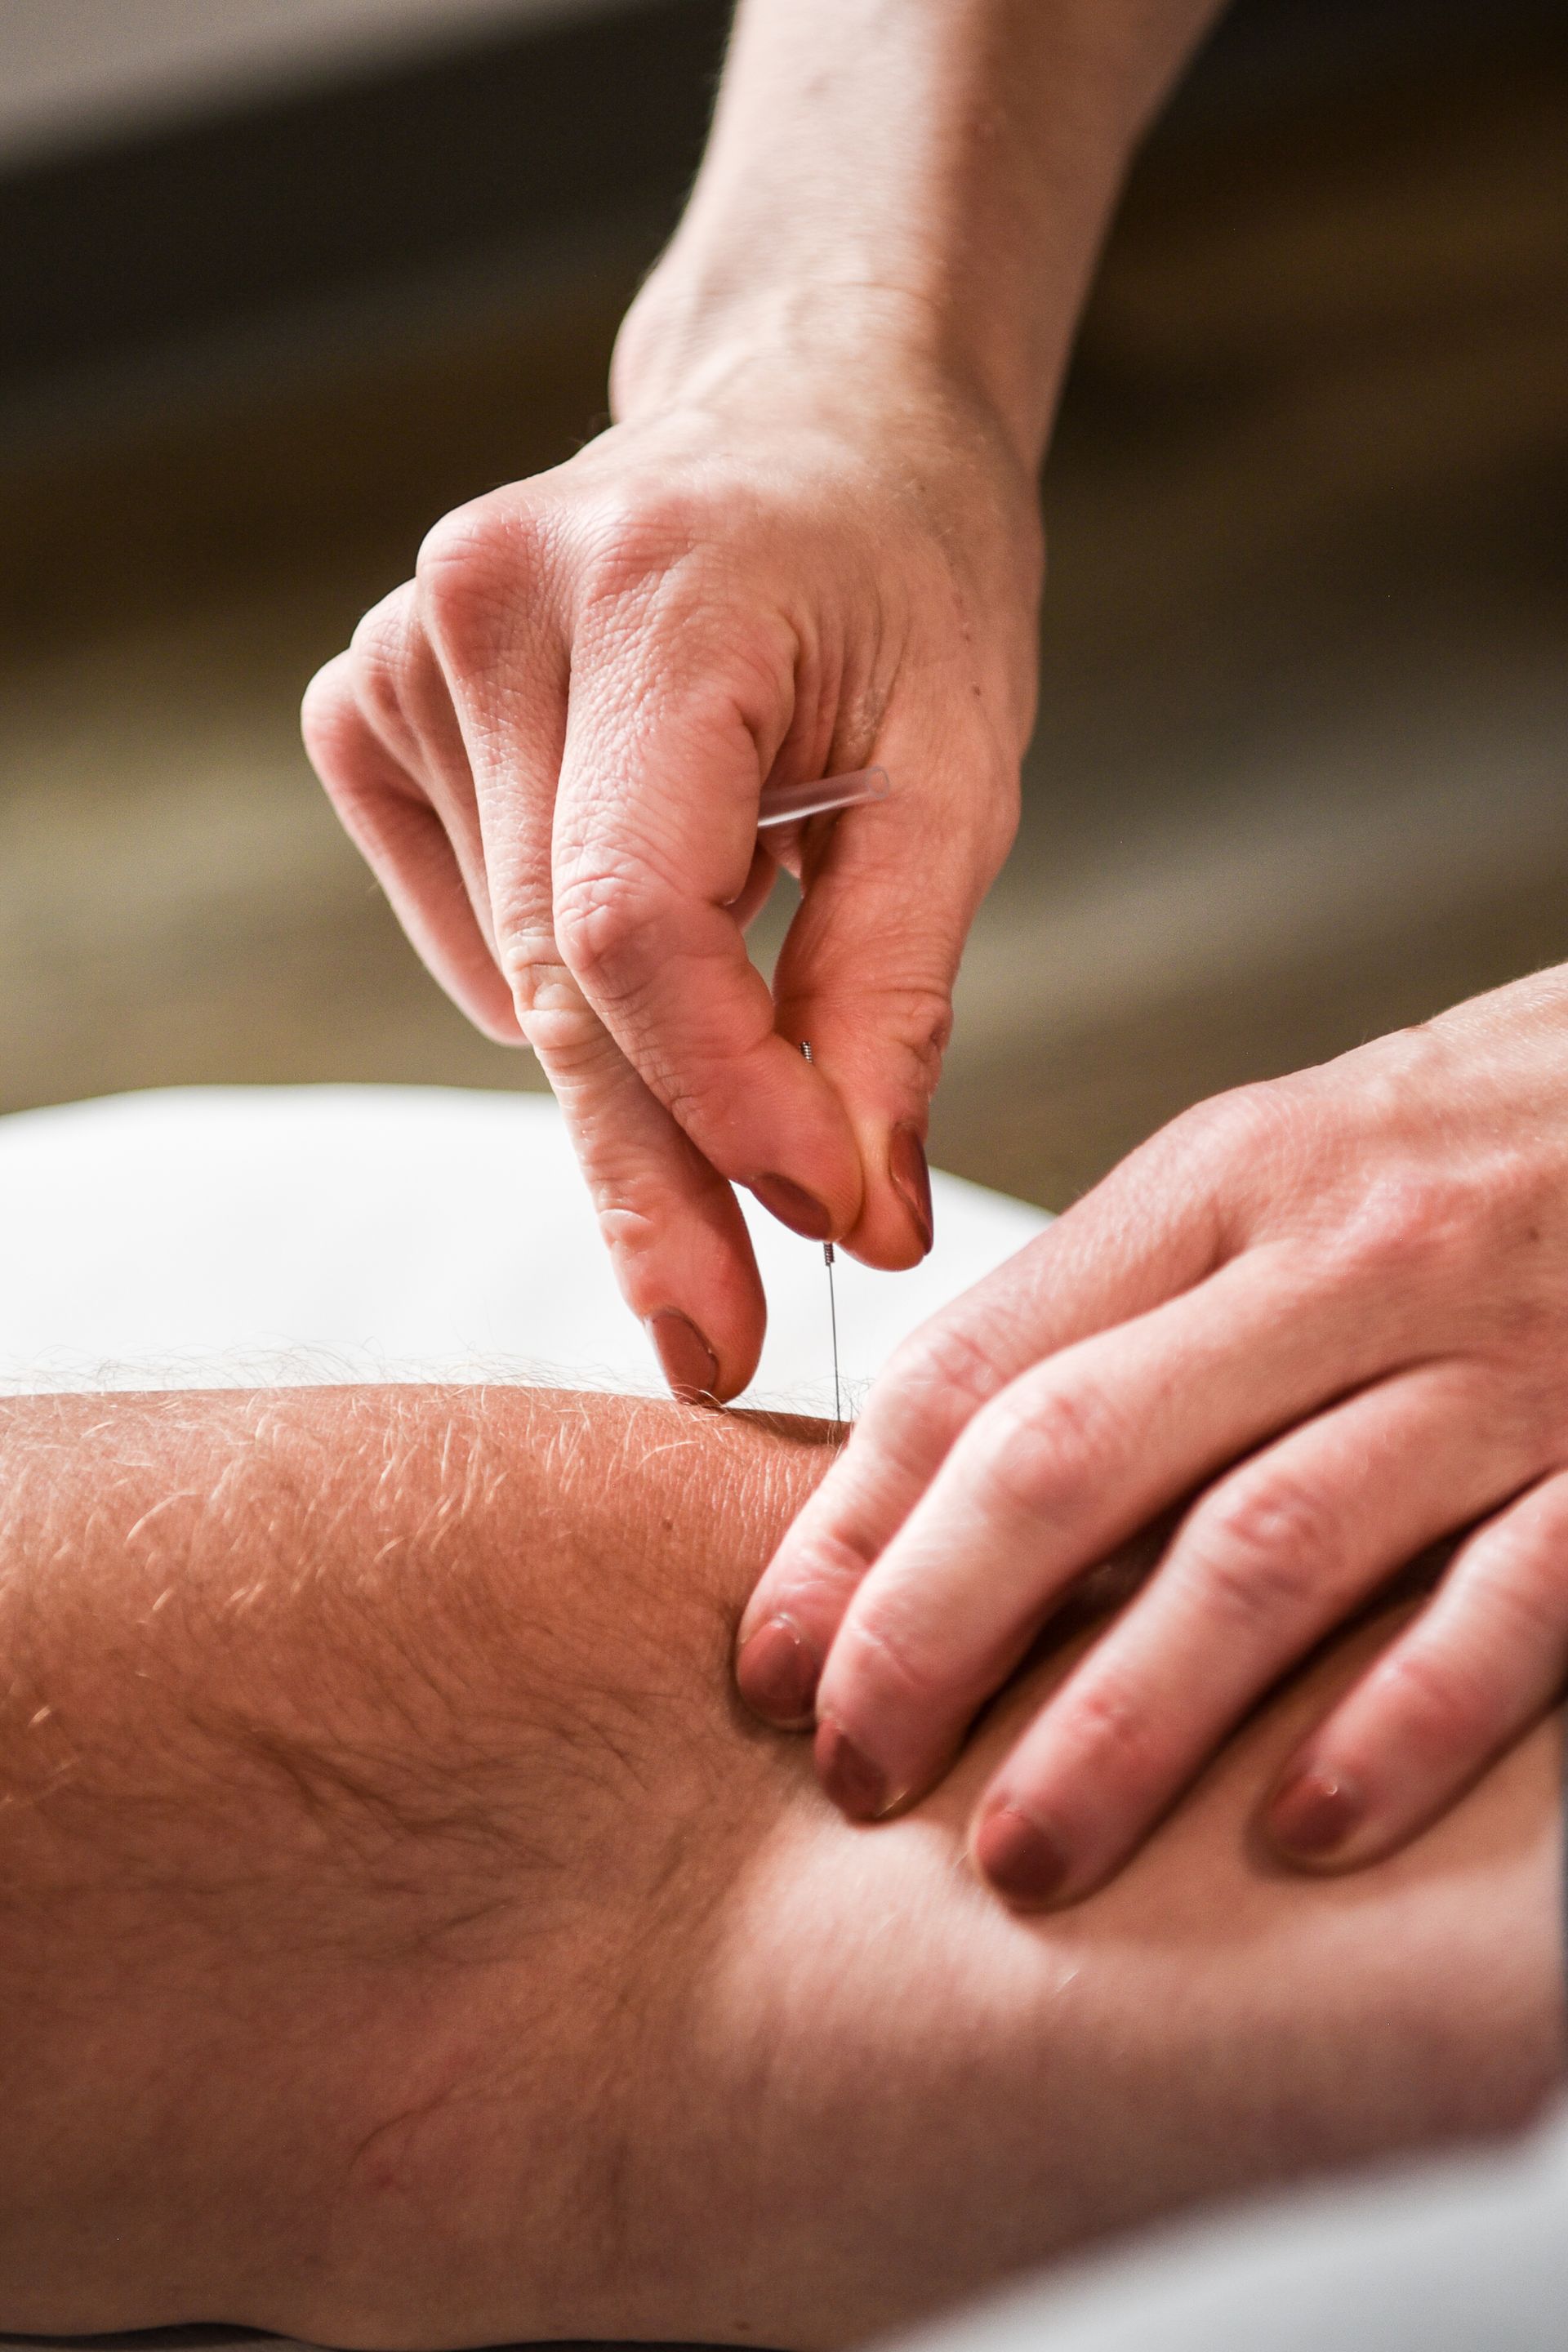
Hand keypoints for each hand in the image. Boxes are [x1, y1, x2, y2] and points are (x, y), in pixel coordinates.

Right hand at [302, 329, 1038, 1402]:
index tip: (820, 1226)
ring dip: (636, 1081)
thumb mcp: (955, 772)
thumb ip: (891, 999)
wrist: (808, 423)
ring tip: (754, 1050)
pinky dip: (564, 991)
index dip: (726, 1101)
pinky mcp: (366, 706)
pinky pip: (469, 933)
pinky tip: (650, 924)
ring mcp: (399, 655)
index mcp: (652, 596)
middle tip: (719, 1340)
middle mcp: (485, 612)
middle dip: (658, 1177)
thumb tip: (847, 1215)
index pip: (637, 922)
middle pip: (563, 980)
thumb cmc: (907, 580)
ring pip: (515, 978)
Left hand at [738, 969, 1567, 1903]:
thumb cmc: (1483, 1133)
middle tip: (851, 1769)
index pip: (983, 1364)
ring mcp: (1491, 1360)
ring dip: (1121, 1719)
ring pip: (1262, 1549)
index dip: (852, 1524)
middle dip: (930, 1632)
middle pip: (1076, 1455)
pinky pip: (1505, 1601)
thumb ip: (1130, 1296)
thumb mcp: (1283, 1159)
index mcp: (1225, 1180)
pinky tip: (1304, 1827)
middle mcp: (1340, 1260)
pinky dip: (1401, 1720)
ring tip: (1022, 1852)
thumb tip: (943, 1462)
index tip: (777, 1654)